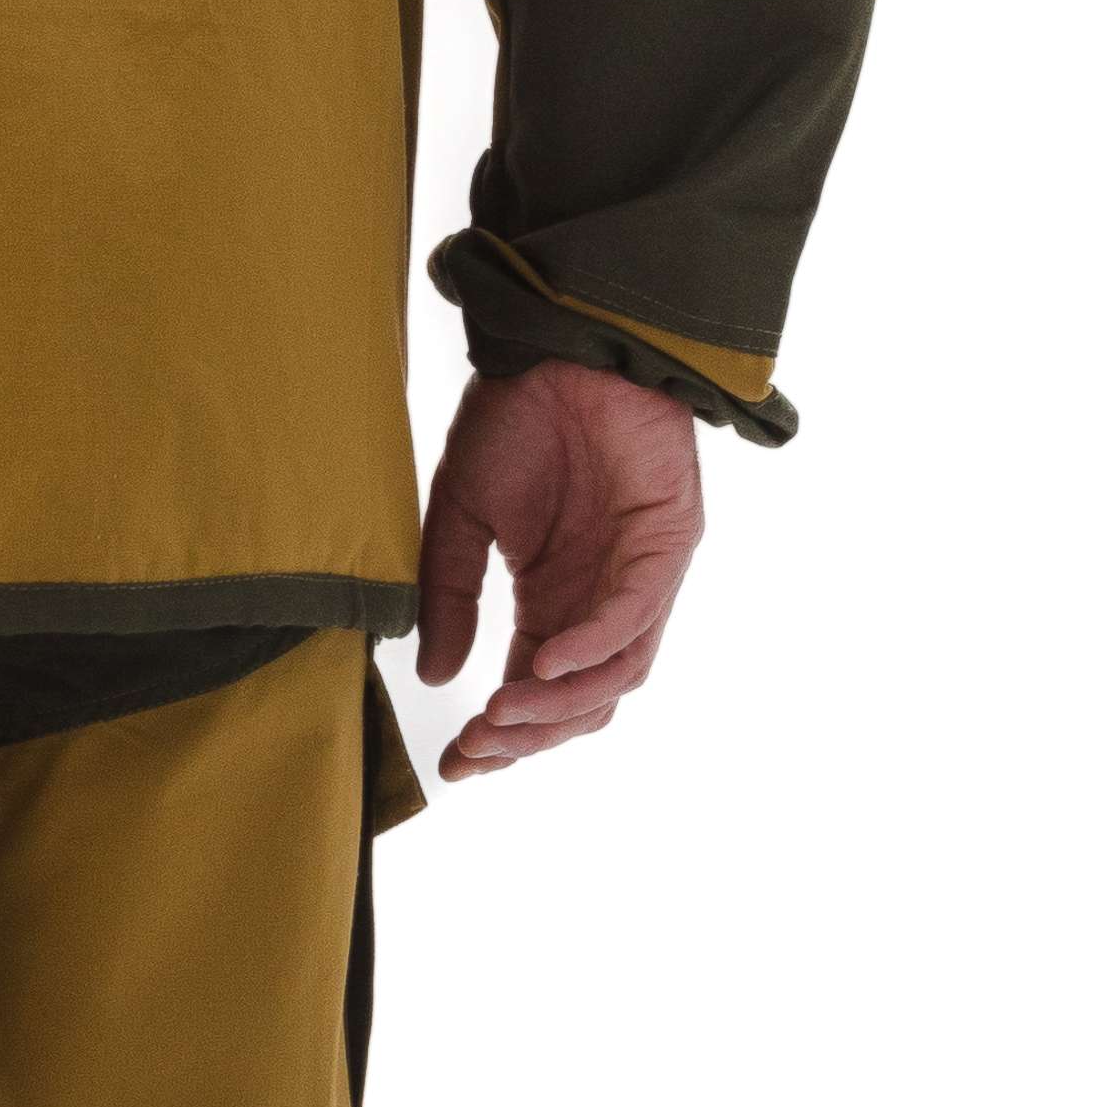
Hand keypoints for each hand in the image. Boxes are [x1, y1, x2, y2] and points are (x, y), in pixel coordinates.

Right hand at [414, 358, 705, 780]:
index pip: (537, 690)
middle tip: (476, 749)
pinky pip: (637, 613)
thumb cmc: (516, 418)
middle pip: (584, 701)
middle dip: (529, 735)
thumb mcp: (460, 518)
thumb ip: (451, 596)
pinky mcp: (667, 541)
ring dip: (560, 704)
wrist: (557, 343)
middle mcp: (604, 600)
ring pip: (617, 672)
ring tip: (502, 717)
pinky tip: (546, 662)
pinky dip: (595, 645)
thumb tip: (438, 677)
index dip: (502, 735)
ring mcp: (642, 575)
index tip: (454, 763)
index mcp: (557, 600)